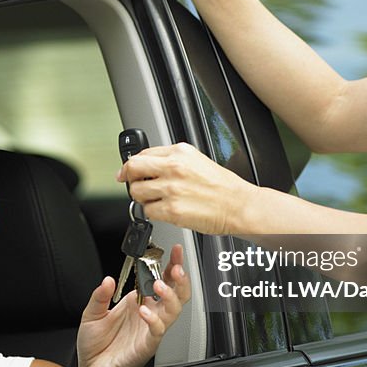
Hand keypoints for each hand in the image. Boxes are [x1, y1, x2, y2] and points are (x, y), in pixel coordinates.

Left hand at [76, 244, 189, 366]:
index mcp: (139, 302)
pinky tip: (145, 311)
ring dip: (170, 296)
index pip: (162, 280)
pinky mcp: (147, 345)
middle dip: (180, 279)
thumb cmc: (95, 345)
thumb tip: (108, 279)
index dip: (172, 265)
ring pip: (173, 311)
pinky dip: (154, 319)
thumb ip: (100, 295)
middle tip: (176, 267)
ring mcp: (150, 330)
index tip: (174, 251)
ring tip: (158, 286)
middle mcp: (149, 314)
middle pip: (177, 294)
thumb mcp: (92, 313)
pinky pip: (158, 331)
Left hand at [117, 143, 254, 234]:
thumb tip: (147, 165)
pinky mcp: (172, 210)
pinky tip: (165, 210)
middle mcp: (173, 168)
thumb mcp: (197, 161)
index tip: (127, 171)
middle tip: (134, 184)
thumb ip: (171, 160)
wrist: (238, 206)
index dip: (132, 165)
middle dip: (129, 178)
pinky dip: (153, 213)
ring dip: (142, 198)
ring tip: (156, 200)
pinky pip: (148, 211)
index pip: (142, 154)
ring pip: (137, 192)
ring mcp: (171, 189)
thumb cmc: (222, 187)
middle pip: (133, 169)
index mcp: (180, 153)